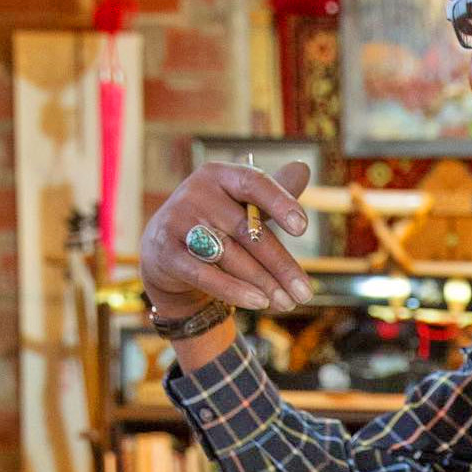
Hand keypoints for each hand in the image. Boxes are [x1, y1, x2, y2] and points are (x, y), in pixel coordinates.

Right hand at [140, 159, 316, 319]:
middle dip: (280, 265)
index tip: (302, 228)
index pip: (253, 182)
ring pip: (231, 255)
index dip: (279, 202)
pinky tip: (260, 303)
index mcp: (220, 176)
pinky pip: (205, 274)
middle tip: (305, 293)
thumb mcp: (240, 206)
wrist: (166, 252)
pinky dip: (234, 290)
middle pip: (248, 230)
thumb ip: (271, 194)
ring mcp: (178, 220)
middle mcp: (198, 193)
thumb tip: (303, 168)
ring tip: (288, 303)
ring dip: (264, 283)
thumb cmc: (215, 226)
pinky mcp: (167, 251)